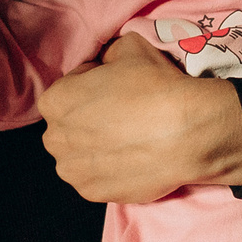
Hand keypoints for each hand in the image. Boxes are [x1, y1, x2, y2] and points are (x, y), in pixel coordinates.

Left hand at [37, 32, 241, 201]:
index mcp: (55, 101)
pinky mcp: (93, 193)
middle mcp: (55, 138)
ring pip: (79, 156)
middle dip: (89, 119)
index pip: (69, 88)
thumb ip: (107, 55)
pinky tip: (133, 159)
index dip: (93, 84)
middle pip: (69, 126)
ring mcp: (73, 171)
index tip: (116, 88)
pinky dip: (110, 171)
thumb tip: (107, 64)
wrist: (187, 132)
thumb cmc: (155, 86)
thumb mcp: (128, 48)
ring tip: (129, 140)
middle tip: (123, 115)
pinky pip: (96, 178)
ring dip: (96, 148)